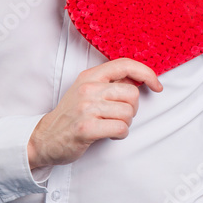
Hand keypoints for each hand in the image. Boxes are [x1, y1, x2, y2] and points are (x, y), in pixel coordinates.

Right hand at [27, 58, 162, 168]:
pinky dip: (120, 135)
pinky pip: (121, 129)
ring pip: (128, 113)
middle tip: (118, 116)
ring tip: (110, 126)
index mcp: (90, 76)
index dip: (147, 73)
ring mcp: (86, 108)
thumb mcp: (86, 90)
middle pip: (132, 94)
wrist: (45, 138)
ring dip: (125, 124)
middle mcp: (88, 88)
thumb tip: (139, 79)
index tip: (157, 85)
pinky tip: (109, 135)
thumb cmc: (71, 115)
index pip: (125, 64)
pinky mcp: (86, 128)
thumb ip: (109, 83)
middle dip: (132, 109)